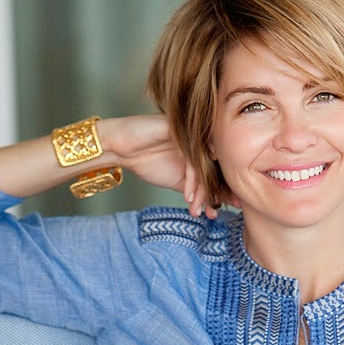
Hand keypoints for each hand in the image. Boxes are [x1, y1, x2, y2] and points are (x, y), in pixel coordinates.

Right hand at [99, 115, 223, 218]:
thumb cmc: (146, 161)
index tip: (221, 211)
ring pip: (205, 166)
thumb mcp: (178, 182)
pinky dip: (192, 181)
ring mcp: (190, 135)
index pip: (217, 170)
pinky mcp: (180, 132)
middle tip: (215, 212)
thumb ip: (197, 189)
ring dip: (202, 191)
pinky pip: (192, 159)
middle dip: (218, 192)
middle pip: (216, 168)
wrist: (120, 148)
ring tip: (196, 209)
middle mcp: (198, 140)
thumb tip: (217, 206)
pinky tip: (187, 196)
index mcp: (200, 149)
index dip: (222, 191)